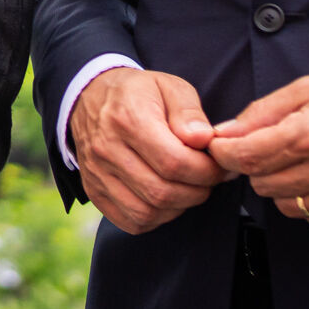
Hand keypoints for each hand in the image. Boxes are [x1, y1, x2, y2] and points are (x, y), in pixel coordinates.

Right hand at [71, 66, 227, 233]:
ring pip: (146, 212)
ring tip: (188, 188)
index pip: (174, 162)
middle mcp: (106, 149)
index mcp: (127, 119)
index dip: (207, 171)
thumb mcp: (169, 86)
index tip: (218, 166)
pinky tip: (166, 199)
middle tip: (207, 179)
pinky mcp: (94, 191)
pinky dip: (156, 217)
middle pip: (161, 192)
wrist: (90, 97)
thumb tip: (204, 140)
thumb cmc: (138, 93)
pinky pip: (131, 221)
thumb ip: (189, 112)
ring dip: (178, 207)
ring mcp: (96, 173)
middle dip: (197, 192)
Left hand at [210, 71, 308, 229]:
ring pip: (283, 205)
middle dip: (257, 165)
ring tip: (304, 161)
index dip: (225, 153)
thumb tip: (225, 131)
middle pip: (260, 183)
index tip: (223, 146)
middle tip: (273, 147)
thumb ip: (262, 112)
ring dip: (282, 185)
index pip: (245, 158)